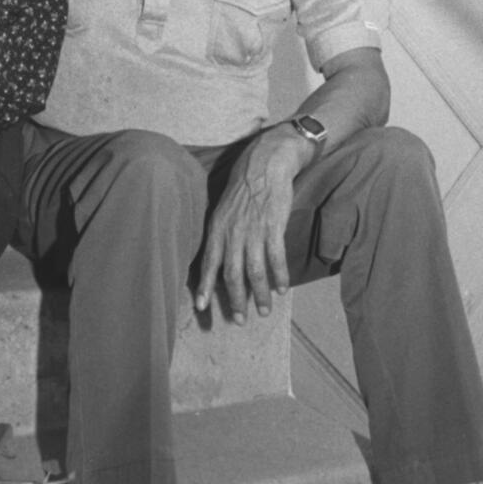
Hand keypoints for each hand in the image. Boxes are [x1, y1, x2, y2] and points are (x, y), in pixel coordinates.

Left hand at [194, 129, 304, 323]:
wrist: (264, 164)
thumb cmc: (243, 186)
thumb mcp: (223, 208)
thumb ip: (221, 233)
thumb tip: (219, 257)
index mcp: (217, 228)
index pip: (207, 262)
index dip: (204, 286)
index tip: (200, 306)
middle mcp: (233, 232)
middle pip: (232, 274)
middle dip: (235, 300)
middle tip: (240, 319)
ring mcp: (253, 231)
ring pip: (255, 271)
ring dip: (260, 294)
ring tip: (264, 310)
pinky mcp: (273, 227)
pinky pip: (276, 258)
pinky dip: (279, 276)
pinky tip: (282, 288)